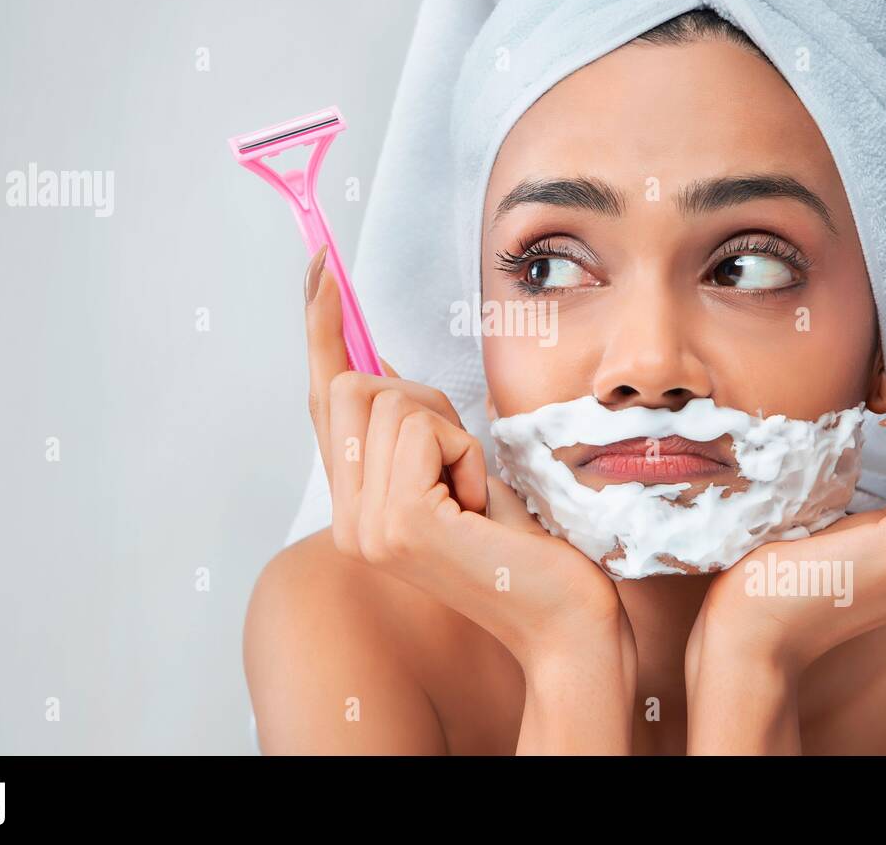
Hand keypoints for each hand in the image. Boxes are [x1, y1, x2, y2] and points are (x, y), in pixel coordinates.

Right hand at [304, 248, 633, 674]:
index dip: (321, 331)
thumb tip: (374, 363)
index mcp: (356, 508)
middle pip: (351, 386)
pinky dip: (464, 450)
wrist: (564, 619)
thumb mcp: (457, 470)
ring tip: (473, 488)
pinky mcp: (401, 524)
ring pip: (388, 399)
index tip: (322, 266)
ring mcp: (367, 528)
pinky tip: (480, 502)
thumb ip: (406, 429)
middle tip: (460, 456)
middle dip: (418, 397)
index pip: (322, 403)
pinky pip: (421, 427)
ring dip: (448, 429)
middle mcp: (348, 522)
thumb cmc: (523, 544)